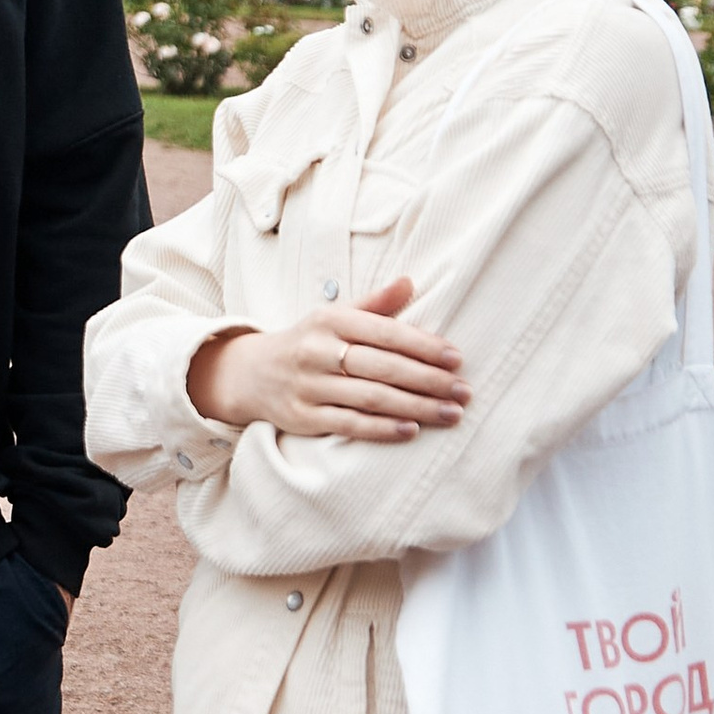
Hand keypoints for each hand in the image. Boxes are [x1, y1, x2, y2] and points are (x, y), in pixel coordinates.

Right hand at [188, 277, 467, 445]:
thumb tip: (410, 282)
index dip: (424, 346)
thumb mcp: (334, 316)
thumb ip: (375, 304)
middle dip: (429, 381)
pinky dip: (381, 429)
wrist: (250, 373)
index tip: (457, 359)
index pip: (386, 333)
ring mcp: (309, 386)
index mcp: (331, 320)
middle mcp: (318, 351)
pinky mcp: (302, 417)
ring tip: (450, 414)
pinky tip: (411, 431)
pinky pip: (348, 425)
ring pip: (371, 398)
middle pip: (383, 368)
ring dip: (416, 407)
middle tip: (464, 392)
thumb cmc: (307, 342)